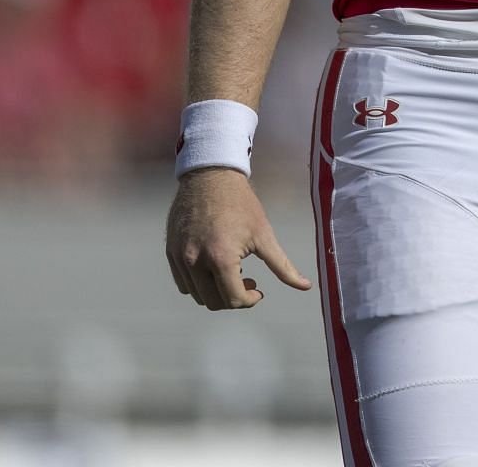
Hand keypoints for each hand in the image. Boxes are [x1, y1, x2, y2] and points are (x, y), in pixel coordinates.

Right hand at [165, 167, 311, 309]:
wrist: (211, 176)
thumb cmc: (242, 205)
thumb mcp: (264, 235)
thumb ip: (284, 266)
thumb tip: (307, 287)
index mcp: (221, 258)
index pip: (233, 300)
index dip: (249, 300)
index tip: (258, 289)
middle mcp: (196, 261)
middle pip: (213, 302)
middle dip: (234, 297)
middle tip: (248, 280)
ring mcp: (180, 257)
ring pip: (196, 295)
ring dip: (216, 291)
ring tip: (231, 270)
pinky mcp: (170, 251)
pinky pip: (183, 282)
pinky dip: (198, 283)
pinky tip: (213, 265)